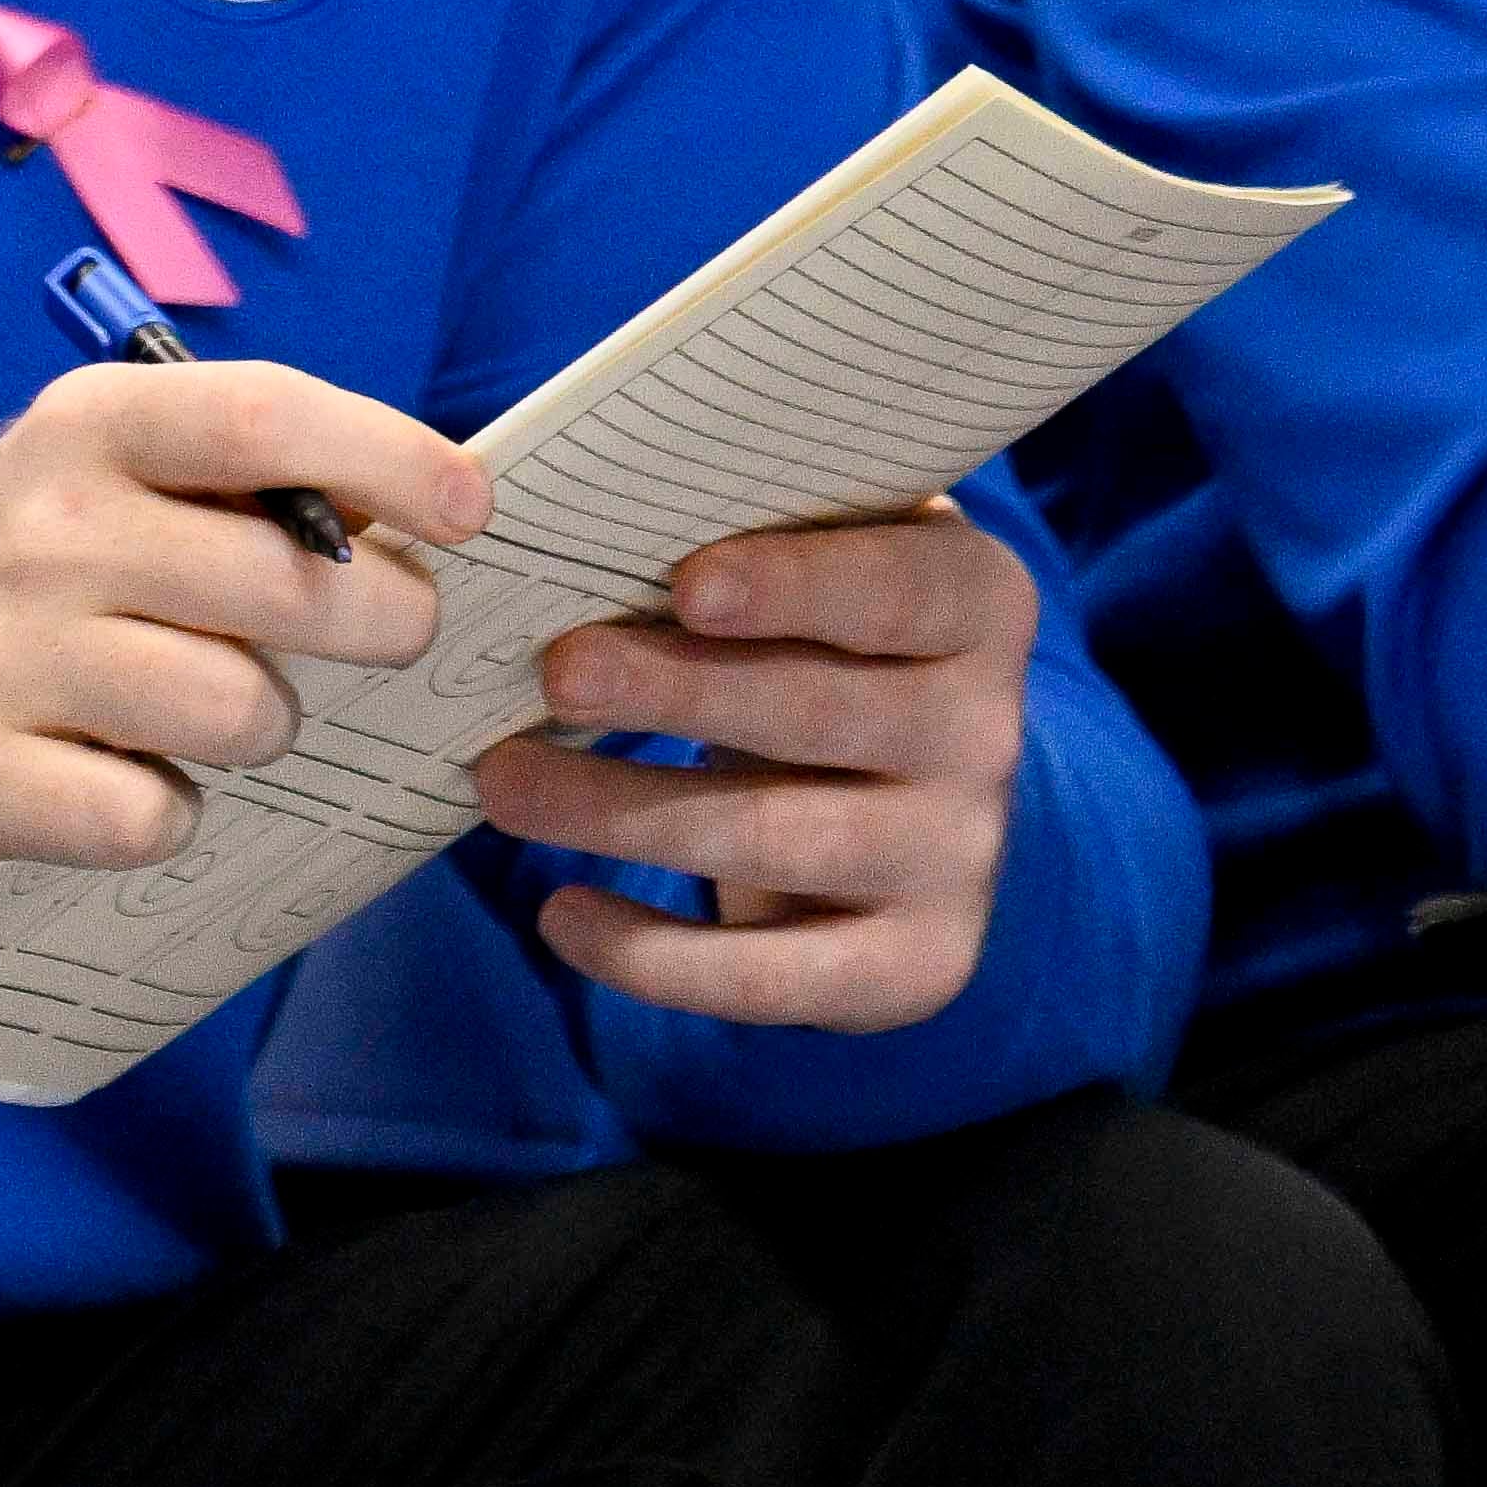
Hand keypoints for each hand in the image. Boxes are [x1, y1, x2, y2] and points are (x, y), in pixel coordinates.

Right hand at [0, 359, 490, 879]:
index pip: (261, 416)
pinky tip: (137, 782)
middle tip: (379, 635)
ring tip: (220, 713)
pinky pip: (151, 816)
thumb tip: (439, 504)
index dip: (389, 457)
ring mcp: (0, 652)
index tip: (471, 511)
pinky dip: (170, 815)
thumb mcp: (123, 475)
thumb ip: (259, 474)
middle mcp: (41, 529)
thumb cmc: (52, 566)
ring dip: (266, 729)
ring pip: (239, 711)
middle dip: (382, 623)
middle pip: (286, 584)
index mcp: (90, 428)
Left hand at [473, 497, 1030, 1033]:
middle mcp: (983, 733)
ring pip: (779, 841)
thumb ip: (730, 524)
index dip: (796, 586)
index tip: (684, 584)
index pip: (899, 588)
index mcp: (972, 602)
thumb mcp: (800, 555)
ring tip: (502, 783)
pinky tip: (563, 917)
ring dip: (625, 814)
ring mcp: (955, 857)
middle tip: (553, 674)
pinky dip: (658, 956)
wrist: (897, 782)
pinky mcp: (913, 962)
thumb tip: (557, 511)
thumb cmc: (804, 627)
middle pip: (819, 714)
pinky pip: (780, 975)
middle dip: (675, 695)